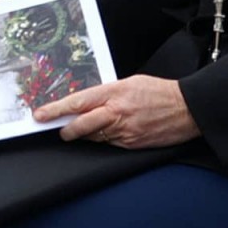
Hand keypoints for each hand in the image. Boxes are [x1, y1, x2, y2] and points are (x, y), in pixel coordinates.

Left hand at [36, 74, 200, 148]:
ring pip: (94, 137)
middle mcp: (116, 113)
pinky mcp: (133, 145)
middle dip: (66, 129)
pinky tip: (108, 132)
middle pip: (81, 126)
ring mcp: (125, 132)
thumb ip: (106, 93)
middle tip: (59, 130)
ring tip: (84, 128)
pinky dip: (104, 139)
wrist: (187, 109)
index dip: (55, 110)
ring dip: (86, 134)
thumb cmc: (158, 92)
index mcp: (113, 94)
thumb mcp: (129, 83)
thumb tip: (86, 102)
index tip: (40, 115)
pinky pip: (110, 144)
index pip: (76, 103)